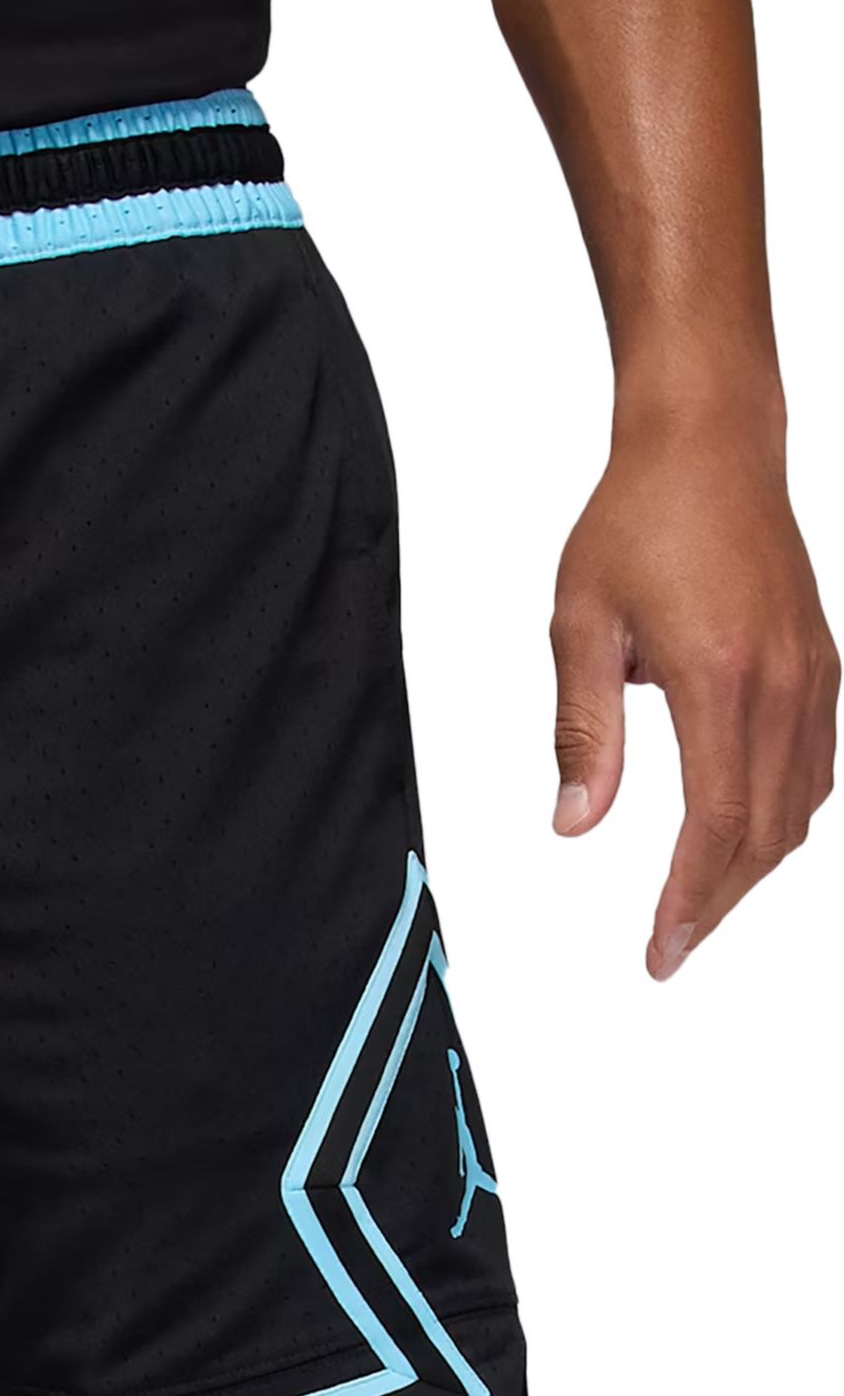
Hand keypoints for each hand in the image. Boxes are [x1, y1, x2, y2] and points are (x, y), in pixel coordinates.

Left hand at [549, 407, 838, 979]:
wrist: (708, 446)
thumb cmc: (635, 522)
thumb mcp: (581, 625)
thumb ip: (583, 731)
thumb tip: (576, 823)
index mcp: (719, 679)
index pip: (715, 823)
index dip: (688, 898)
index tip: (662, 949)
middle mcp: (783, 684)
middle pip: (765, 832)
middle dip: (718, 900)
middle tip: (672, 948)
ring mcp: (814, 674)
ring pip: (800, 806)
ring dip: (752, 866)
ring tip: (698, 905)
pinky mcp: (821, 663)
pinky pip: (815, 764)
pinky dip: (781, 816)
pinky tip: (745, 837)